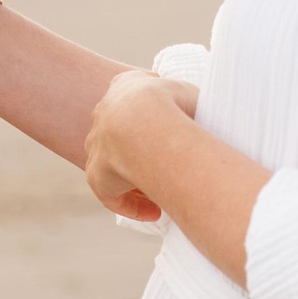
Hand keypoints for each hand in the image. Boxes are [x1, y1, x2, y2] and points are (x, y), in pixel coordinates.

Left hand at [83, 70, 194, 220]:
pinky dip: (132, 205)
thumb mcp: (186, 92)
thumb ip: (188, 103)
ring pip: (114, 165)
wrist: (144, 121)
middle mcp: (105, 113)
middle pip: (119, 134)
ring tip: (163, 192)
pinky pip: (112, 194)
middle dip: (138, 151)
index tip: (166, 134)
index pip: (132, 99)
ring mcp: (97, 144)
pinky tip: (155, 212)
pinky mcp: (97, 175)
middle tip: (165, 166)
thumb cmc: (173, 103)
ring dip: (135, 179)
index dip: (150, 118)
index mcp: (124, 86)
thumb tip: (200, 118)